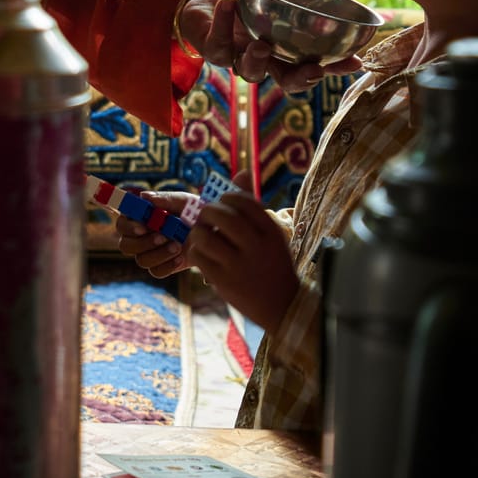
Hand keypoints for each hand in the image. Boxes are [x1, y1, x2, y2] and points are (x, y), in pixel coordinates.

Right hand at [115, 191, 199, 278]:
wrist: (212, 232)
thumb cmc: (195, 212)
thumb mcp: (184, 202)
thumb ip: (166, 199)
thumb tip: (144, 196)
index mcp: (140, 218)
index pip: (122, 224)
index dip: (129, 227)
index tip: (144, 226)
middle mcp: (140, 236)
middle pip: (126, 246)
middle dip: (144, 243)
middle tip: (163, 237)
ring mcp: (149, 252)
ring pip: (141, 260)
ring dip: (159, 254)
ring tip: (178, 246)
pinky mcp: (161, 266)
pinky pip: (156, 271)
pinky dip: (168, 265)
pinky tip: (181, 257)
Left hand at [176, 0, 363, 91]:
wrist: (203, 2)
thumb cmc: (246, 0)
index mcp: (285, 50)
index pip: (314, 64)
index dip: (333, 68)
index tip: (354, 62)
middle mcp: (264, 60)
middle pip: (287, 80)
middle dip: (301, 80)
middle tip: (314, 70)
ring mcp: (237, 58)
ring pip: (251, 72)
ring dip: (257, 60)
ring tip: (261, 45)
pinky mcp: (212, 50)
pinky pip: (217, 43)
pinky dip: (222, 21)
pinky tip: (229, 3)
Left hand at [185, 174, 296, 330]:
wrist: (283, 306)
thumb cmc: (272, 264)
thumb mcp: (269, 235)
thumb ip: (252, 206)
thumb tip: (241, 171)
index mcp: (270, 231)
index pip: (243, 201)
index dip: (227, 198)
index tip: (223, 204)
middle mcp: (256, 245)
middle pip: (221, 215)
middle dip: (207, 212)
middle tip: (206, 218)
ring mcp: (239, 264)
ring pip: (204, 236)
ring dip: (197, 233)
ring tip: (202, 237)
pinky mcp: (223, 280)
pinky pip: (198, 256)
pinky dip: (195, 252)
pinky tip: (202, 254)